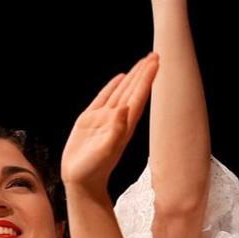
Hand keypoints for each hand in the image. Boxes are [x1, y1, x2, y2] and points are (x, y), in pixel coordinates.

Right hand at [62, 54, 158, 193]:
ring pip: (122, 92)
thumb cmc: (93, 170)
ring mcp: (105, 119)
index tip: (156, 62)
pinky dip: (113, 86)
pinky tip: (120, 77)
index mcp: (123, 125)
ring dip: (133, 77)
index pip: (138, 96)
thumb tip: (124, 110)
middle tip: (155, 55)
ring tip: (142, 62)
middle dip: (144, 73)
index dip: (147, 79)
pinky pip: (104, 98)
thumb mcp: (104, 152)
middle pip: (134, 90)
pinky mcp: (91, 120)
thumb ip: (114, 132)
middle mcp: (117, 119)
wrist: (82, 182)